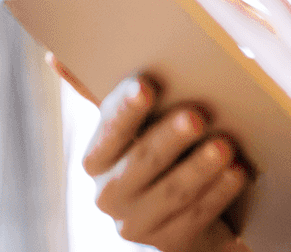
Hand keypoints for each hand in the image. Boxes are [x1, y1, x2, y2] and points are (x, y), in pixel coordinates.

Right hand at [48, 56, 250, 251]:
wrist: (182, 211)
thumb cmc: (157, 150)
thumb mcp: (134, 123)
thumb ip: (102, 91)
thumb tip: (53, 57)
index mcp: (97, 158)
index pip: (108, 130)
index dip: (126, 109)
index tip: (146, 85)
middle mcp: (109, 193)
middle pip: (141, 161)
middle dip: (170, 137)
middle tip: (197, 115)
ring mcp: (136, 223)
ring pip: (172, 191)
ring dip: (200, 167)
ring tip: (225, 145)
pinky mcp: (167, 242)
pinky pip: (196, 216)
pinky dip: (218, 192)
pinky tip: (237, 172)